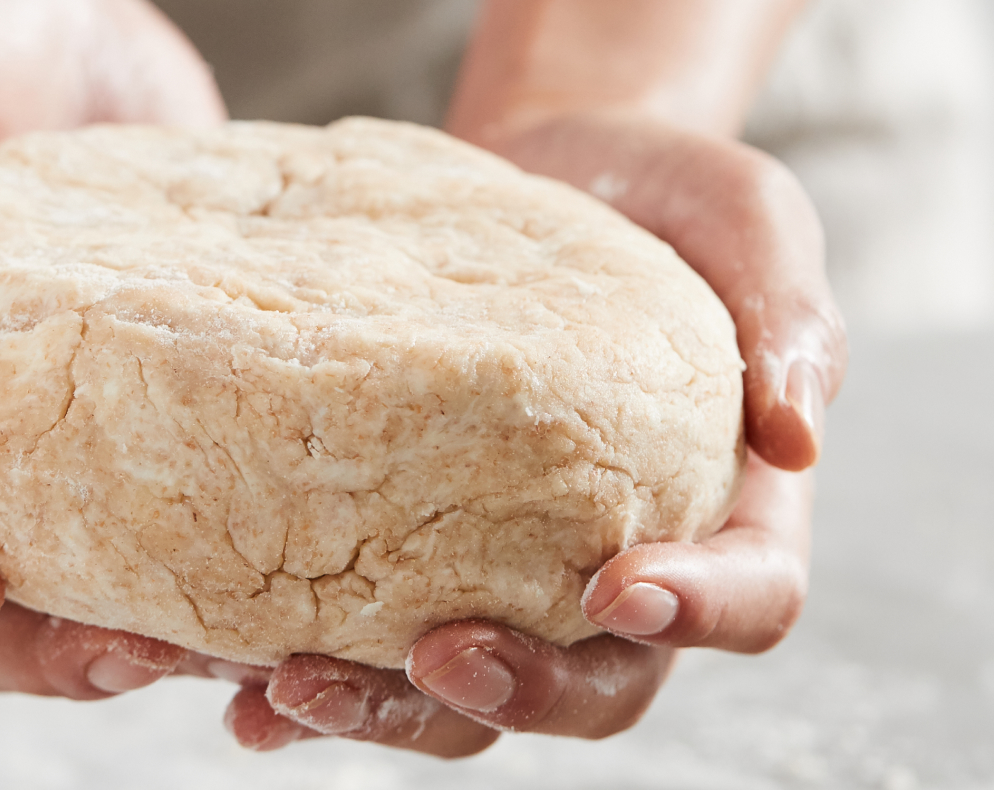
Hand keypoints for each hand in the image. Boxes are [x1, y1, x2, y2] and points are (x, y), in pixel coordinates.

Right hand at [0, 0, 224, 697]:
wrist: (49, 9)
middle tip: (138, 649)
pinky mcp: (149, 401)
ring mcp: (53, 424)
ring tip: (231, 639)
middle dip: (39, 641)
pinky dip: (222, 559)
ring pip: (78, 575)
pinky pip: (175, 507)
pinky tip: (292, 571)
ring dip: (142, 628)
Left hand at [223, 110, 845, 756]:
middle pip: (589, 685)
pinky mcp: (412, 549)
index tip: (619, 586)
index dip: (694, 613)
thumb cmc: (662, 204)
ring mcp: (507, 573)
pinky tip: (232, 683)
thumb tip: (799, 432)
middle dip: (514, 692)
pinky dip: (309, 671)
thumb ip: (787, 312)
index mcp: (725, 514)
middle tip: (435, 663)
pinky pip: (367, 633)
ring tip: (293, 693)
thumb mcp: (747, 224)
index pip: (748, 599)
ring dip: (385, 710)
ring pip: (463, 690)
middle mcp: (615, 572)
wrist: (546, 176)